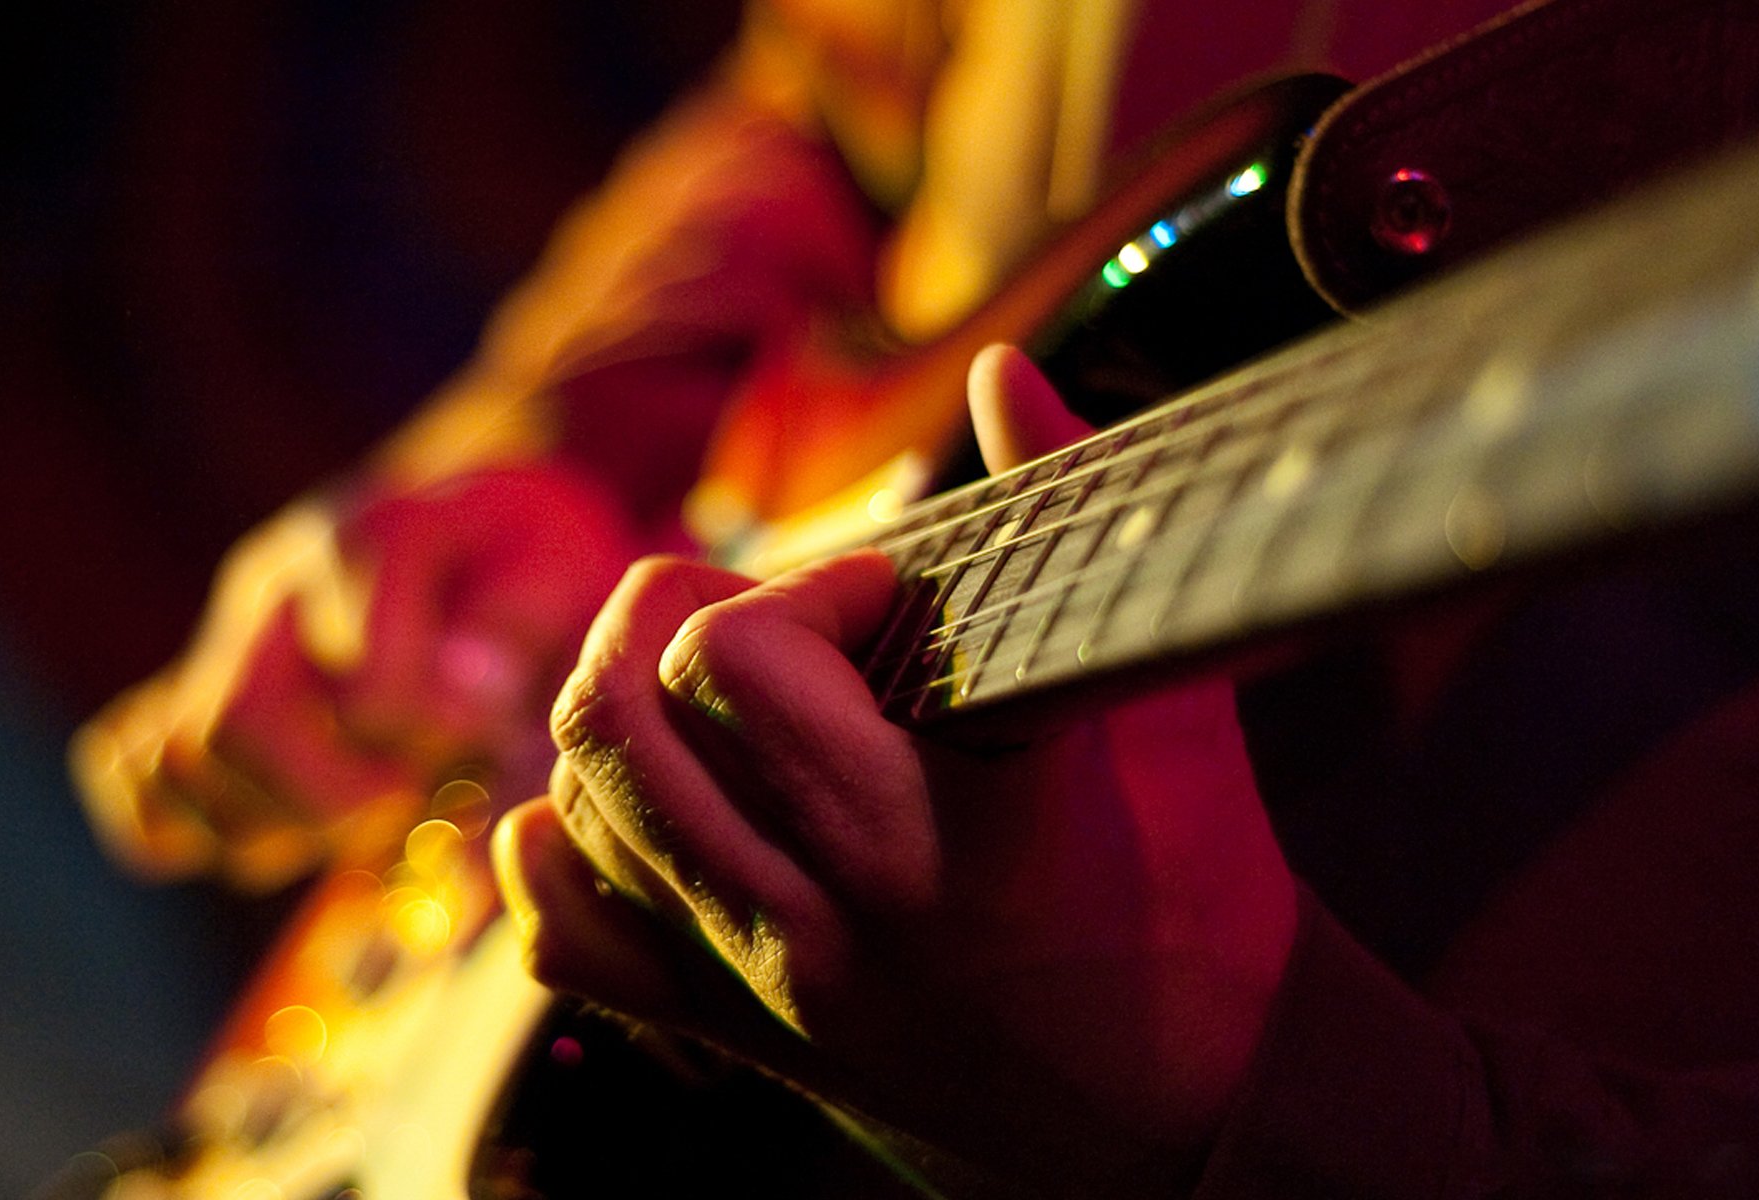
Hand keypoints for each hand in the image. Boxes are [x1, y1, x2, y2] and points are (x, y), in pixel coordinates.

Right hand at [71, 463, 635, 889]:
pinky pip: (134, 774)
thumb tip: (463, 695)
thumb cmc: (538, 560)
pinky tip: (288, 825)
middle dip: (332, 799)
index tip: (487, 728)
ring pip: (175, 764)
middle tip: (410, 795)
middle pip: (237, 729)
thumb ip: (516, 626)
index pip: (370, 694)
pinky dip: (190, 827)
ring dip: (269, 824)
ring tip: (358, 809)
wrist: (495, 528)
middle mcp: (278, 581)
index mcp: (375, 539)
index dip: (433, 741)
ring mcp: (226, 635)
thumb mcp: (565, 568)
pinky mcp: (199, 683)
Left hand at [499, 347, 1298, 1194]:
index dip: (811, 581)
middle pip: (626, 709)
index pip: (747, 655)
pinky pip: (569, 939)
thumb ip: (1072, 520)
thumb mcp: (1165, 710)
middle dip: (682, 613)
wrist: (1187, 1107)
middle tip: (782, 620)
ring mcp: (770, 987)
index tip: (885, 591)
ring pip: (584, 801)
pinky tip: (615, 796)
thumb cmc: (1196, 897)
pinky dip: (562, 847)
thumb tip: (1003, 373)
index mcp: (944, 835)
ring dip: (630, 703)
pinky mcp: (738, 1035)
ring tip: (725, 692)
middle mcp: (832, 919)